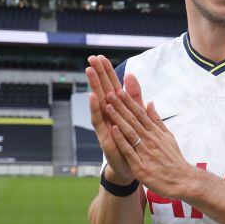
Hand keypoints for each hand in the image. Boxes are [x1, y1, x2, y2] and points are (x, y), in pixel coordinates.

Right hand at [85, 55, 143, 184]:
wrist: (131, 167)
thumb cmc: (131, 141)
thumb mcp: (134, 115)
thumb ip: (134, 96)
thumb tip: (130, 75)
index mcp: (117, 110)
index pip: (111, 86)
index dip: (106, 72)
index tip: (101, 56)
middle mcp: (108, 115)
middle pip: (102, 91)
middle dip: (97, 75)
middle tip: (90, 59)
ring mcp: (105, 126)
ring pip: (98, 103)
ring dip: (94, 87)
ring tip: (89, 72)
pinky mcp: (105, 137)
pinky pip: (100, 122)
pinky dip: (96, 110)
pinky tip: (94, 98)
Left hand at [105, 73, 199, 199]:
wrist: (183, 180)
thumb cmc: (174, 160)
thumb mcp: (168, 137)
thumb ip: (157, 120)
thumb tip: (150, 103)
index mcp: (155, 133)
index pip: (140, 114)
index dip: (129, 102)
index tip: (119, 90)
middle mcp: (151, 140)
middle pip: (133, 120)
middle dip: (121, 106)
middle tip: (109, 93)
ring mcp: (146, 152)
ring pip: (130, 132)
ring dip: (119, 119)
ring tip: (108, 107)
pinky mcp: (141, 166)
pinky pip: (130, 151)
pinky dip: (122, 140)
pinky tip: (114, 130)